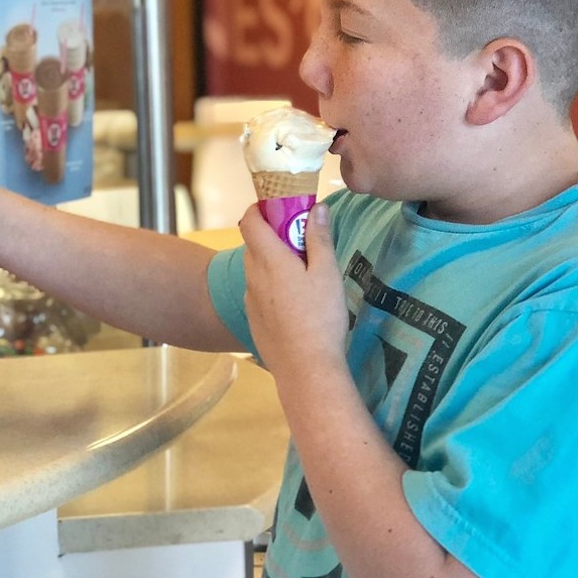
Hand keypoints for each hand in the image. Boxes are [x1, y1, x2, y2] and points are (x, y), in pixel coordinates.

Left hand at [240, 202, 349, 375]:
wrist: (305, 370)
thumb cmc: (320, 318)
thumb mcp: (327, 274)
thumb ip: (319, 239)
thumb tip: (317, 208)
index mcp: (268, 259)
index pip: (249, 220)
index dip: (260, 208)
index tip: (281, 207)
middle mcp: (252, 275)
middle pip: (254, 244)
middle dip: (273, 235)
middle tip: (302, 242)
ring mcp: (250, 299)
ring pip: (256, 269)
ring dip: (272, 262)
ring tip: (303, 274)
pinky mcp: (253, 319)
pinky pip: (258, 292)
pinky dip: (271, 286)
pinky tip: (296, 303)